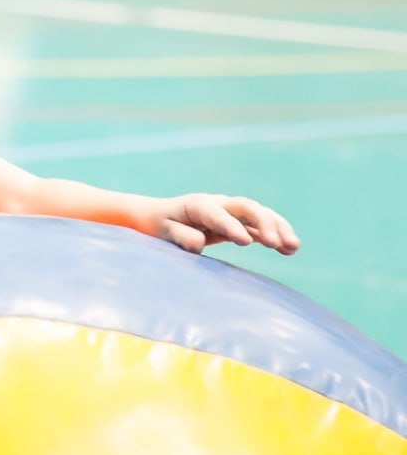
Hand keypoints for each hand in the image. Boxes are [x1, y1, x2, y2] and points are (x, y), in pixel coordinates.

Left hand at [151, 194, 299, 255]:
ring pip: (259, 215)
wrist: (161, 217)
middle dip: (263, 223)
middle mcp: (218, 204)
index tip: (245, 242)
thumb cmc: (160, 225)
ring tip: (293, 247)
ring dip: (277, 228)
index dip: (231, 226)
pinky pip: (261, 227)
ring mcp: (231, 212)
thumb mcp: (164, 232)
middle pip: (246, 208)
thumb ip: (180, 236)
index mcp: (197, 205)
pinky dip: (276, 236)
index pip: (218, 214)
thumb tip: (198, 244)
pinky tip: (289, 250)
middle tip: (275, 244)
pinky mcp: (238, 223)